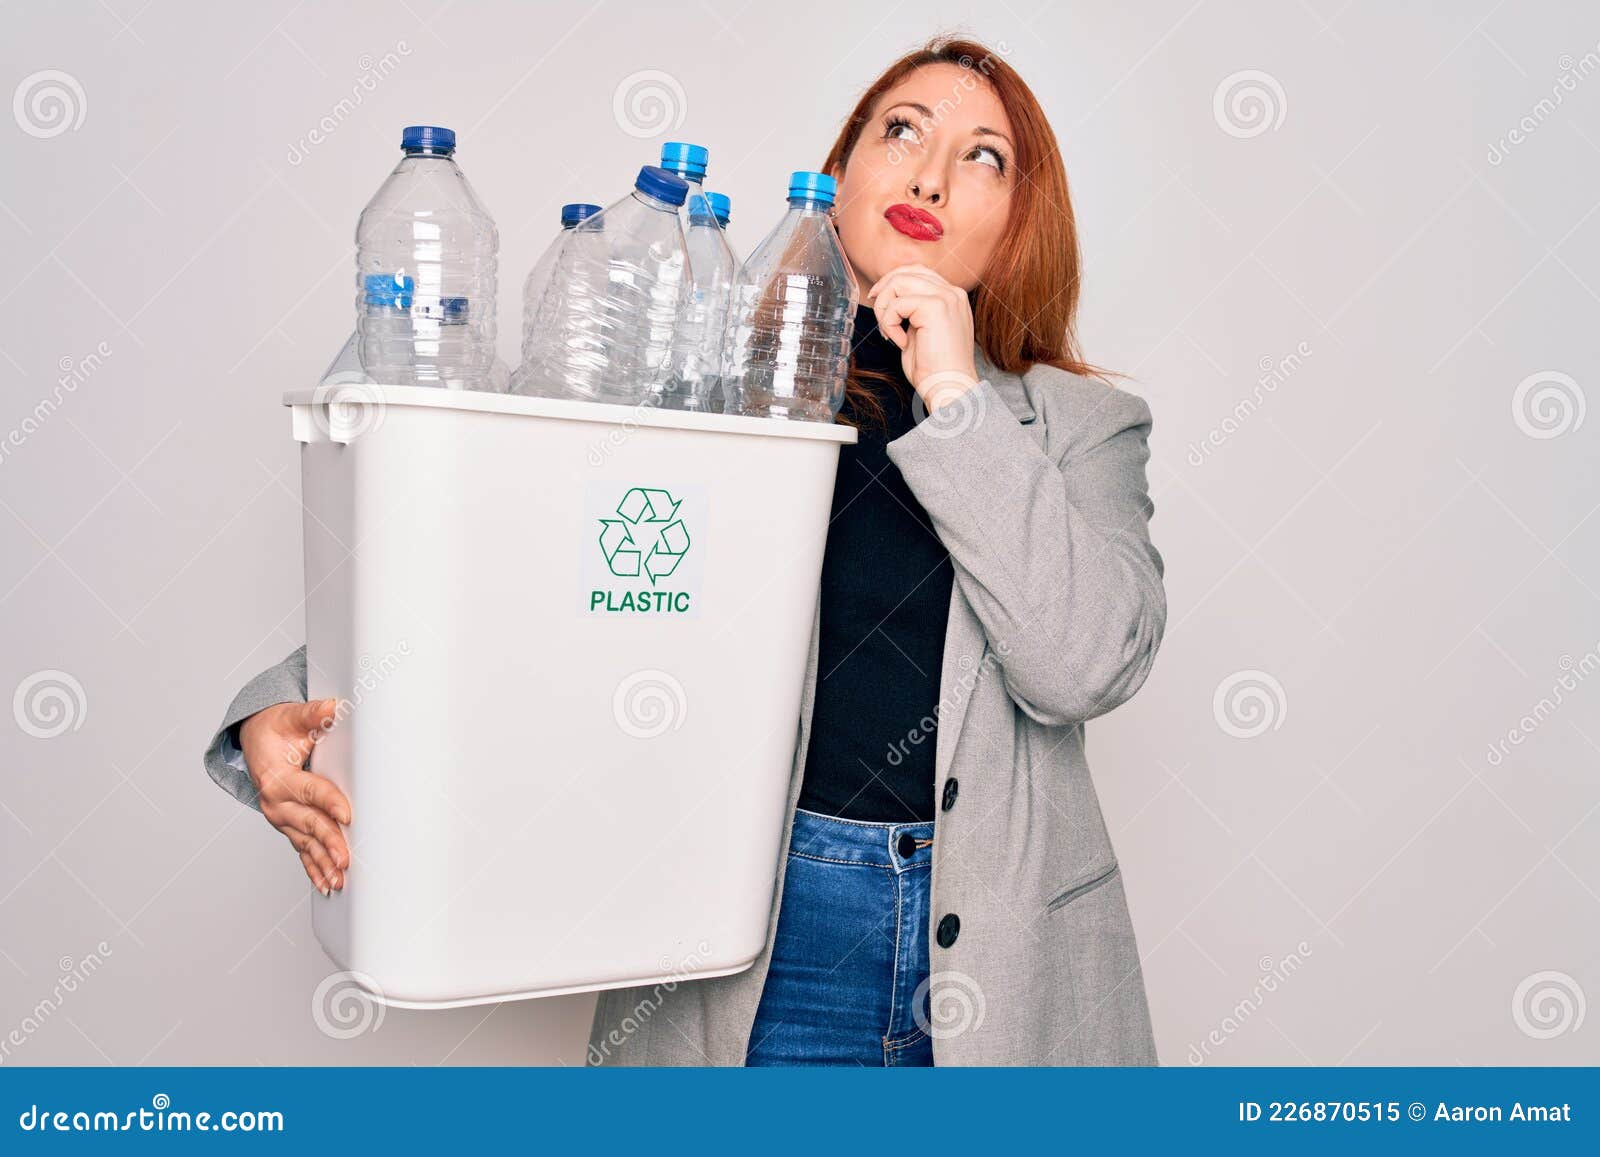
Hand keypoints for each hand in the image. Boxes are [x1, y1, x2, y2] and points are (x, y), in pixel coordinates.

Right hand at [239, 699, 351, 896]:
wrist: (255, 739)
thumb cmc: (277, 728)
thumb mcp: (292, 717)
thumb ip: (313, 714)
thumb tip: (333, 706)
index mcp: (278, 777)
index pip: (309, 791)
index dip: (328, 803)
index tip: (347, 815)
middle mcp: (276, 802)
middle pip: (308, 823)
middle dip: (328, 842)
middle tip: (346, 859)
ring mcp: (280, 817)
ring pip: (305, 843)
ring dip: (322, 863)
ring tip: (339, 881)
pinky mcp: (287, 825)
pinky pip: (301, 850)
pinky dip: (313, 869)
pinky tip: (327, 885)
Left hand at [865, 263, 980, 410]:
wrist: (950, 389)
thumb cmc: (935, 369)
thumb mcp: (921, 331)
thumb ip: (912, 311)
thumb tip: (890, 299)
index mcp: (952, 297)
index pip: (918, 272)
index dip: (893, 282)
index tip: (878, 300)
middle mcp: (953, 293)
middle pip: (907, 271)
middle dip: (884, 291)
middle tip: (879, 315)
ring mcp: (946, 298)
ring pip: (899, 282)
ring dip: (885, 308)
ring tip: (890, 332)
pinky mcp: (935, 307)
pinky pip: (897, 304)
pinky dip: (890, 324)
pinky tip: (900, 343)